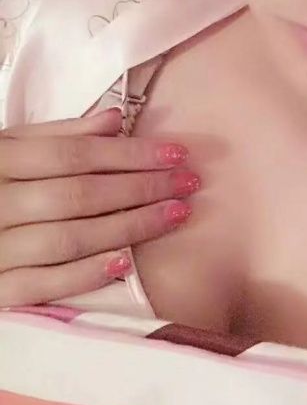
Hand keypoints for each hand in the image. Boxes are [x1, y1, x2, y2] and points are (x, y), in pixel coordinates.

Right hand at [0, 107, 199, 306]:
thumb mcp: (4, 151)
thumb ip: (55, 136)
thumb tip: (115, 119)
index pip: (73, 155)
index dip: (129, 153)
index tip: (176, 153)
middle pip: (78, 194)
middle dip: (141, 188)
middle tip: (189, 183)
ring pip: (68, 237)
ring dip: (128, 227)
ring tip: (174, 215)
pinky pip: (41, 284)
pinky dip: (84, 273)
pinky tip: (125, 261)